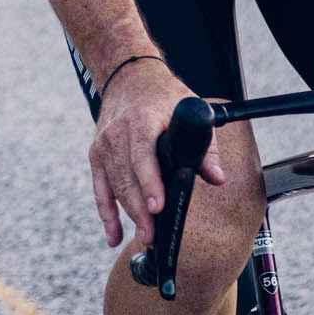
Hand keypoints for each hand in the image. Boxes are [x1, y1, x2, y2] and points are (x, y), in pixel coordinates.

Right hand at [86, 57, 225, 247]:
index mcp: (140, 122)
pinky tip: (113, 235)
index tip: (157, 207)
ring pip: (114, 188)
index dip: (149, 183)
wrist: (127, 77)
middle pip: (127, 179)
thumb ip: (205, 146)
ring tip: (144, 237)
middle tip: (153, 236)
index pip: (142, 157)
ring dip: (127, 216)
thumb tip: (216, 178)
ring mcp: (104, 146)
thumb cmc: (161, 94)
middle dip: (139, 211)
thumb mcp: (189, 107)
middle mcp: (117, 135)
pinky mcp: (97, 155)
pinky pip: (100, 189)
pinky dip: (106, 214)